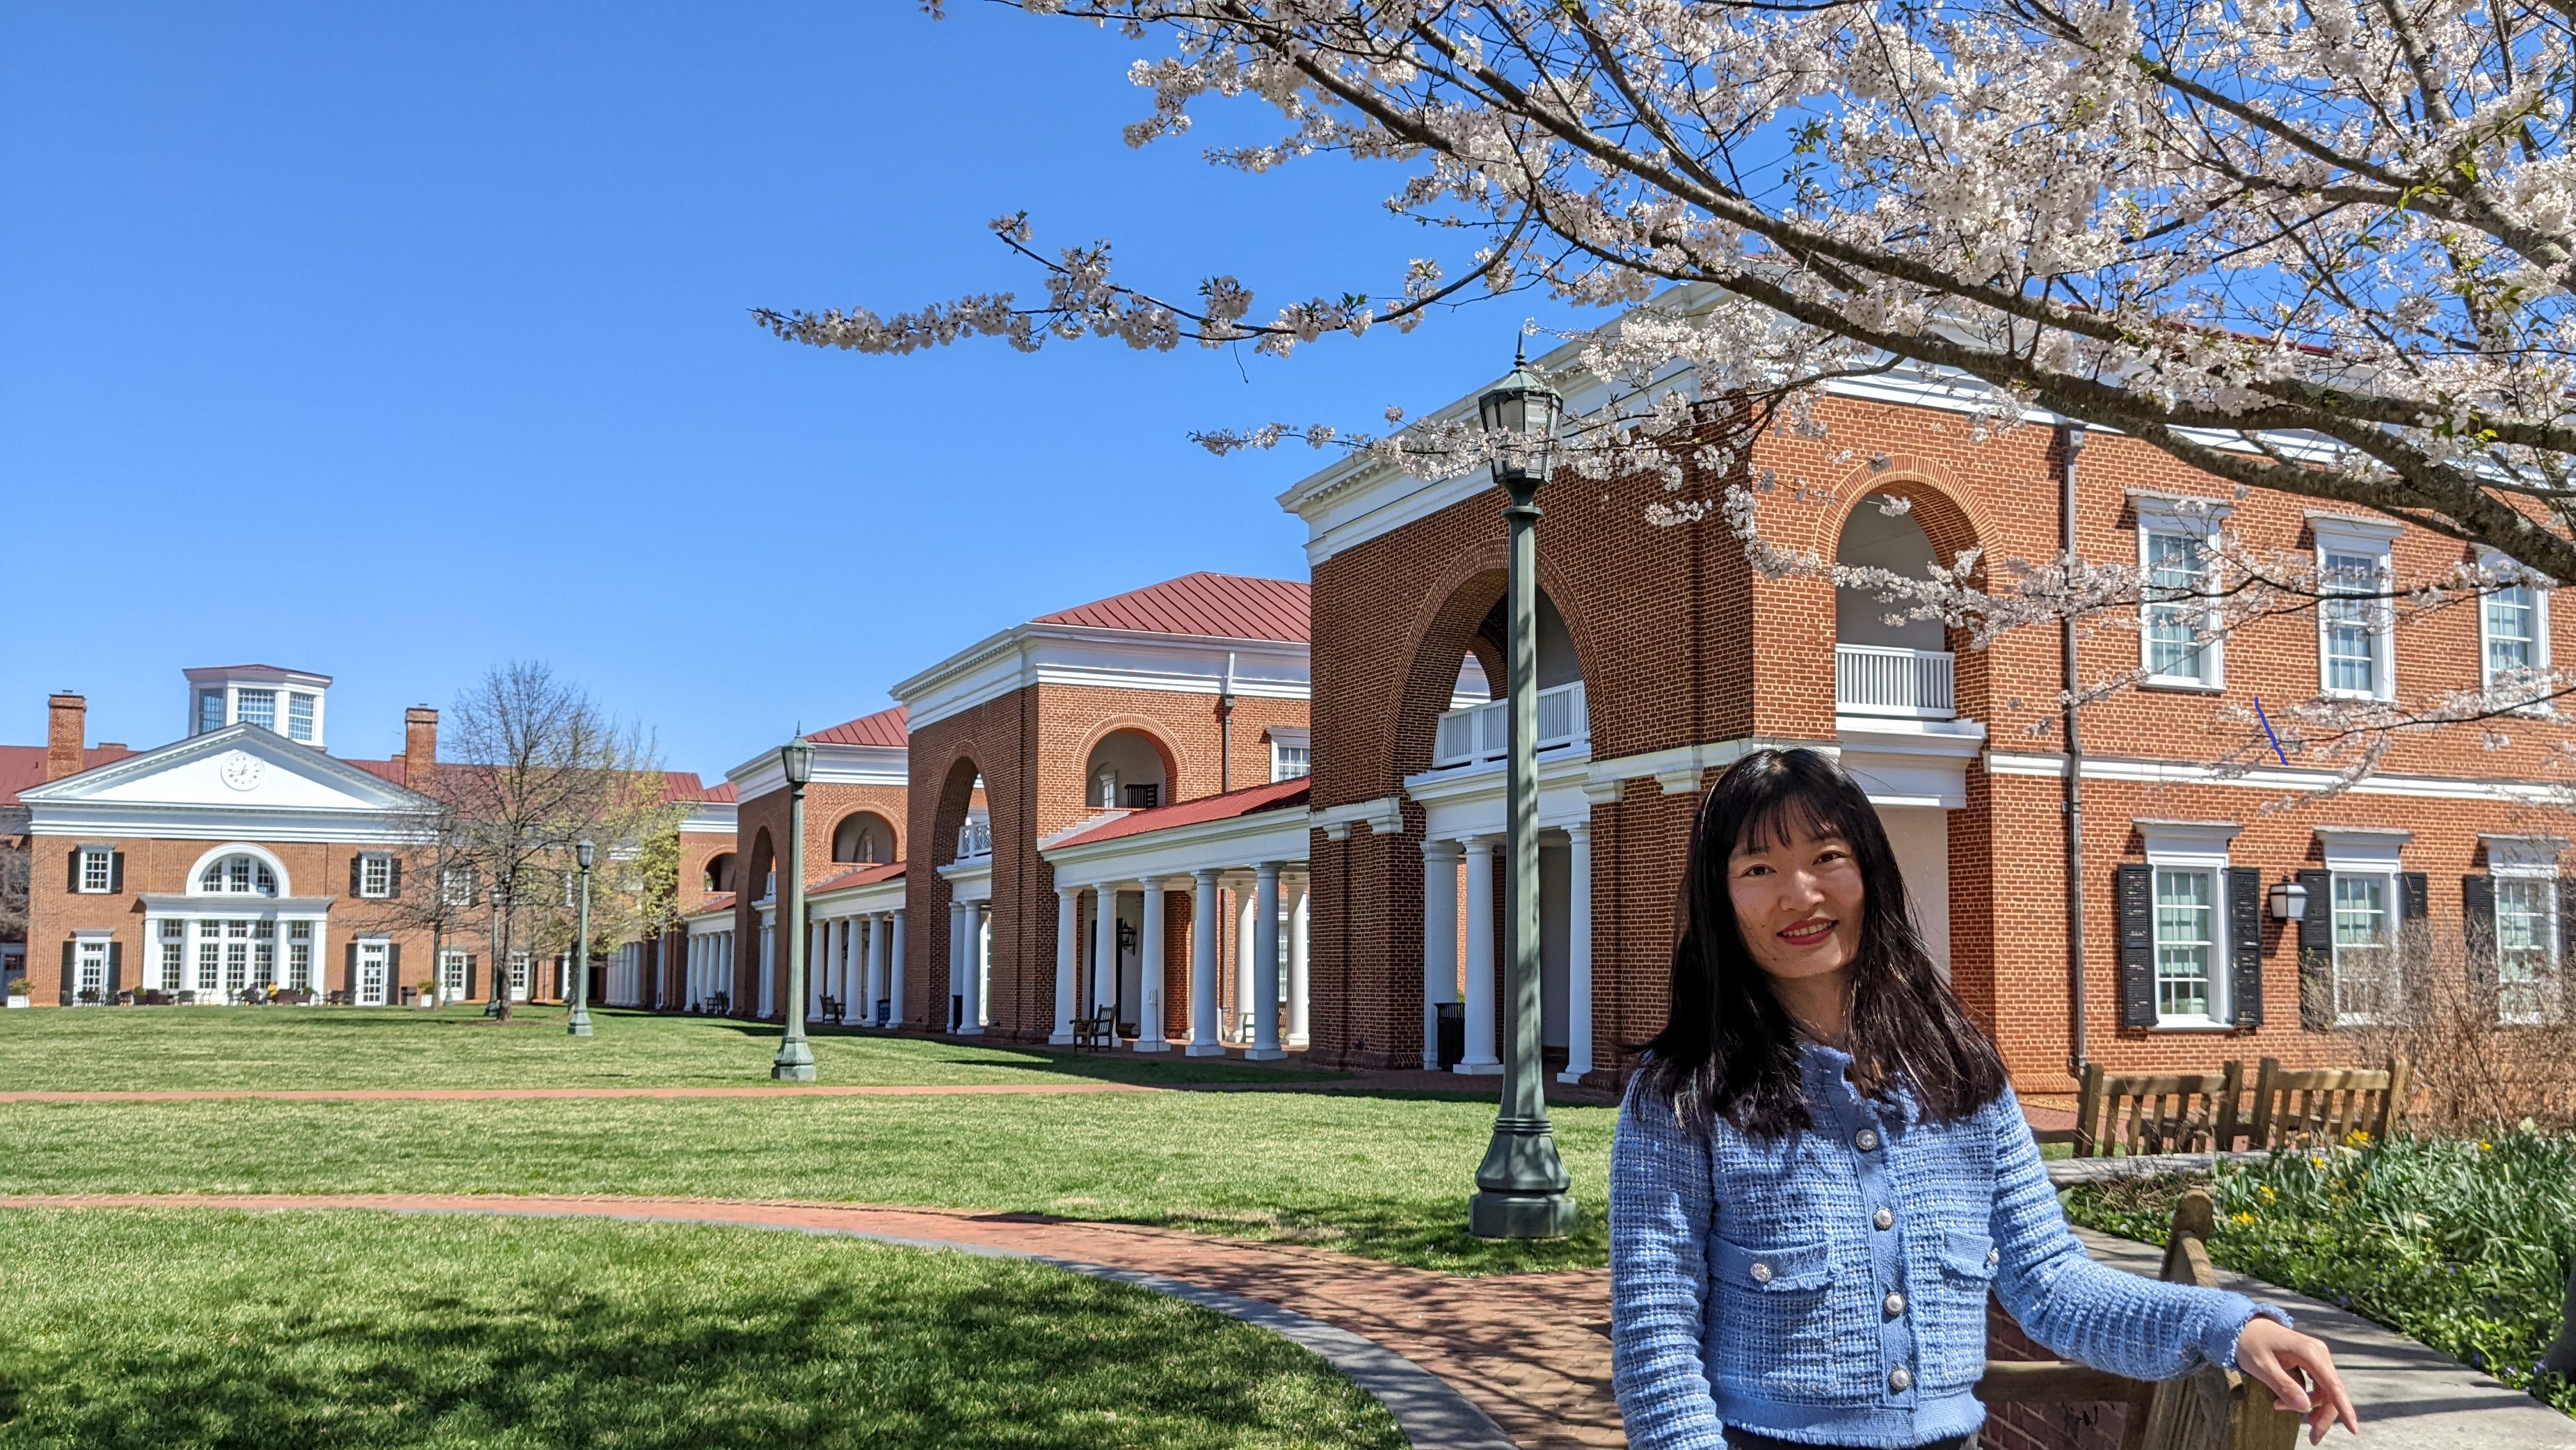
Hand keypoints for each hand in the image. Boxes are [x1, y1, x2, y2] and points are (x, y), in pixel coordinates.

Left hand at [2235, 1315, 2360, 1443]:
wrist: (2242, 1326)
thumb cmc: (2250, 1344)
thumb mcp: (2261, 1366)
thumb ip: (2283, 1386)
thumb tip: (2304, 1408)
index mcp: (2310, 1352)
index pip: (2333, 1386)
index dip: (2344, 1409)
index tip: (2353, 1429)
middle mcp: (2319, 1353)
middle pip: (2331, 1392)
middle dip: (2323, 1415)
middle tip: (2313, 1437)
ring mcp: (2317, 1357)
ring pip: (2324, 1391)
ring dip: (2310, 1406)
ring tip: (2279, 1407)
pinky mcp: (2311, 1362)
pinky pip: (2316, 1385)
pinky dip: (2305, 1397)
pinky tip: (2286, 1403)